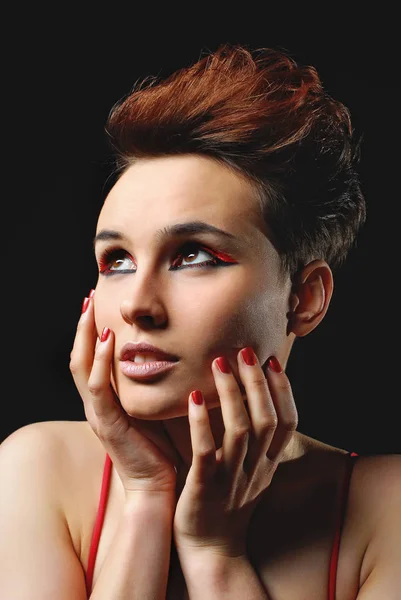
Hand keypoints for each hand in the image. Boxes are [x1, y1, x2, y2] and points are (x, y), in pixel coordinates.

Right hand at [70, 292, 181, 496]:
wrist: (158, 486)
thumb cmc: (162, 447)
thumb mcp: (154, 408)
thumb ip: (153, 384)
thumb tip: (172, 354)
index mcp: (107, 401)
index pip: (91, 359)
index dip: (91, 332)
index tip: (98, 304)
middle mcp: (96, 404)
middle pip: (80, 357)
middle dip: (82, 326)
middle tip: (88, 297)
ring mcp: (98, 413)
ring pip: (82, 367)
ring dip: (85, 336)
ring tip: (91, 309)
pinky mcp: (106, 423)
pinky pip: (98, 387)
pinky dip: (99, 361)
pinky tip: (107, 339)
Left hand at [173, 347, 297, 557]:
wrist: (211, 551)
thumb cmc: (229, 503)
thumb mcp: (253, 472)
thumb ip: (258, 442)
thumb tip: (258, 402)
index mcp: (268, 465)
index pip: (287, 422)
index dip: (283, 390)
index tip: (273, 361)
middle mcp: (255, 469)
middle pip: (266, 420)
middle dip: (257, 383)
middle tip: (245, 351)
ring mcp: (231, 479)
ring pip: (240, 430)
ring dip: (231, 393)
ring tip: (219, 364)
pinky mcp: (204, 487)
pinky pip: (206, 451)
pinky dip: (201, 423)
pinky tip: (193, 397)